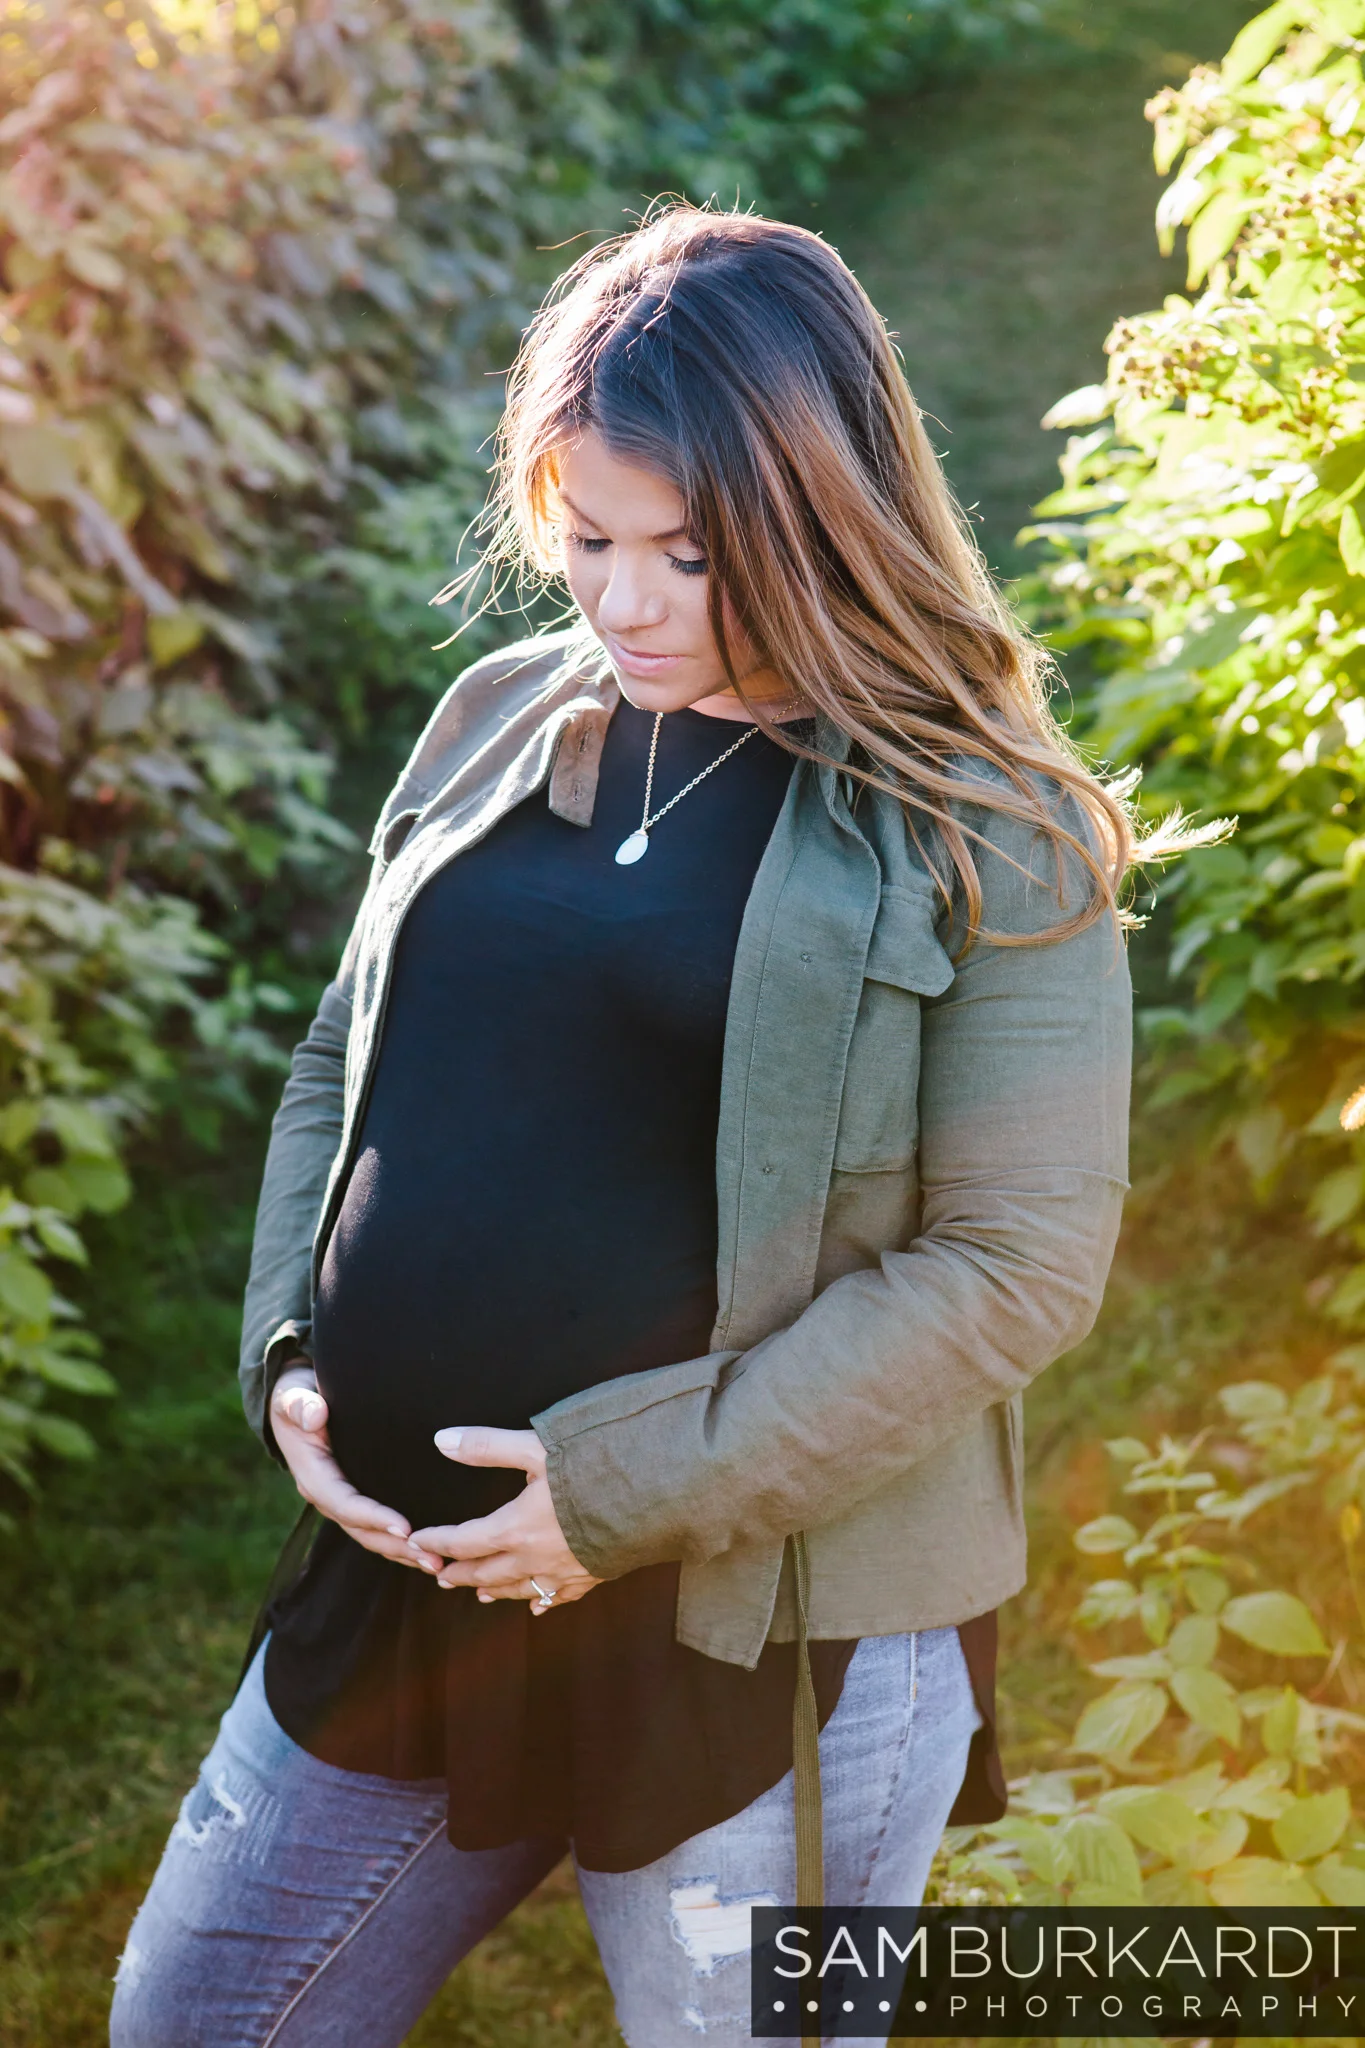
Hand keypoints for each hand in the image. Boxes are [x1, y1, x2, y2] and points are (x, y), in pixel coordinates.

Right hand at [270, 1364, 443, 1572]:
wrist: (297, 1401)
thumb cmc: (298, 1394)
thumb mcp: (291, 1394)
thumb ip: (299, 1404)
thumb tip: (313, 1416)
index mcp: (313, 1475)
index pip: (344, 1503)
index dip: (373, 1517)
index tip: (405, 1527)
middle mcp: (327, 1495)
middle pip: (363, 1530)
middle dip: (397, 1547)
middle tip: (434, 1559)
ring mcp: (341, 1501)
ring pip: (373, 1536)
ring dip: (404, 1553)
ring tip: (439, 1564)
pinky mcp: (356, 1499)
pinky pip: (378, 1528)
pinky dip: (403, 1544)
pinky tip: (432, 1552)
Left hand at [409, 1426, 601, 1612]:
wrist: (656, 1494)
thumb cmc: (596, 1465)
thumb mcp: (537, 1447)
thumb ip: (488, 1446)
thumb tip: (441, 1439)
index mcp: (517, 1527)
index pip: (465, 1541)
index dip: (439, 1542)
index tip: (418, 1541)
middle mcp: (536, 1557)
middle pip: (487, 1573)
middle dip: (460, 1572)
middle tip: (441, 1575)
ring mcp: (565, 1572)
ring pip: (519, 1590)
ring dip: (494, 1590)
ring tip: (479, 1592)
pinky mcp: (592, 1576)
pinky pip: (557, 1597)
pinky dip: (539, 1601)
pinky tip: (538, 1605)